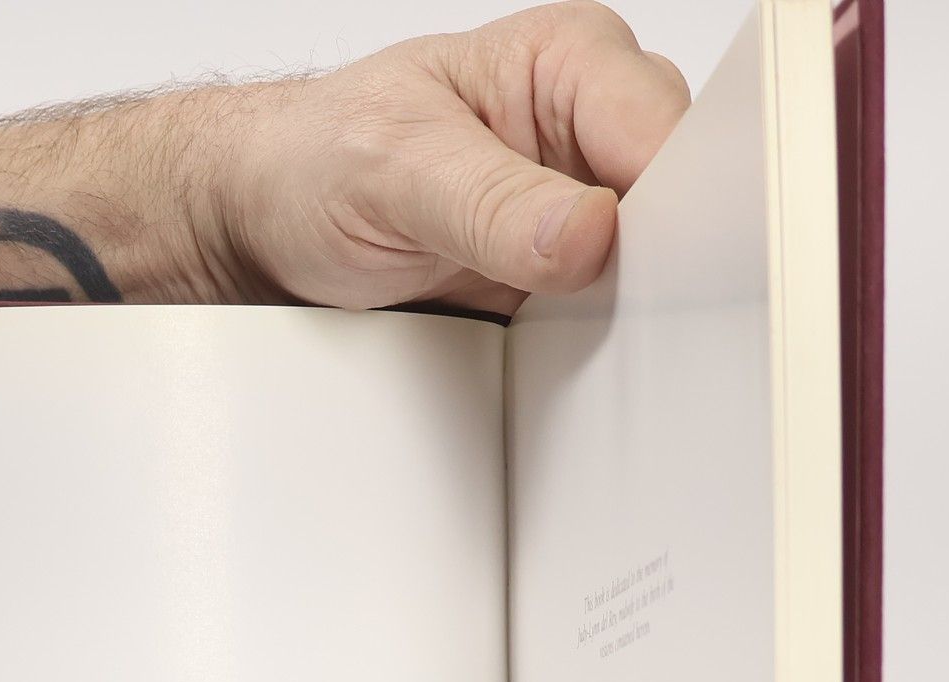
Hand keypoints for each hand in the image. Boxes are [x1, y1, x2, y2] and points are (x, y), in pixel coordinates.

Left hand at [210, 2, 690, 311]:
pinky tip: (566, 354)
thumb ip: (492, 204)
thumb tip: (586, 234)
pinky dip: (595, 341)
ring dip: (627, 311)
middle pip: (681, 202)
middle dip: (656, 264)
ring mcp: (579, 206)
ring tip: (569, 330)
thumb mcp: (394, 171)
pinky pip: (608, 314)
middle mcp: (589, 126)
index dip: (670, 206)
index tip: (638, 267)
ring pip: (655, 267)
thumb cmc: (316, 162)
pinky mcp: (558, 275)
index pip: (667, 132)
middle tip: (600, 309)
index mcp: (572, 61)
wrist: (267, 218)